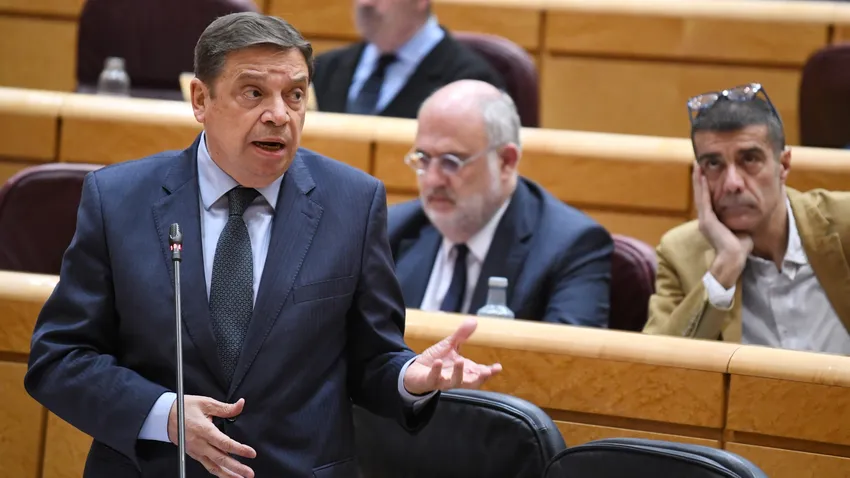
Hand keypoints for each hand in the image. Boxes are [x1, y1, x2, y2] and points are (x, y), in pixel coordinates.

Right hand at [167, 396, 256, 477]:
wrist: (165, 416)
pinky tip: (227, 476)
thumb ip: (225, 408)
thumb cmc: (185, 408)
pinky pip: (207, 466)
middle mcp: (200, 444)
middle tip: (250, 473)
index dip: (239, 449)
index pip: (225, 443)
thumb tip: (240, 404)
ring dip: (228, 474)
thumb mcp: (206, 403)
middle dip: (236, 468)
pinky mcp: (194, 454)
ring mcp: (196, 451)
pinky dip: (218, 473)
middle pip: (220, 459)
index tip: (251, 454)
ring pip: (213, 467)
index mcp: (204, 430)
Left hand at [403, 317, 501, 394]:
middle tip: (487, 372)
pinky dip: (437, 371)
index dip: (490, 372)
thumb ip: (462, 335)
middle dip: (480, 378)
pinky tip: (438, 362)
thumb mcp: (450, 345)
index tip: (498, 367)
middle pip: (471, 382)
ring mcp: (443, 381)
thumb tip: (474, 321)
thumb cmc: (436, 360)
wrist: (415, 371)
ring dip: (458, 373)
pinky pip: (434, 378)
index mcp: (464, 370)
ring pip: (454, 382)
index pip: (480, 373)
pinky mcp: (430, 381)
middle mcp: (456, 378)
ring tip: (460, 360)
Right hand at [693, 165, 752, 287]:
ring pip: (700, 194)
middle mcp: (705, 219)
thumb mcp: (740, 229)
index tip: (705, 174)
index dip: (705, 187)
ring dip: (698, 179)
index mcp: (711, 222)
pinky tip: (701, 175)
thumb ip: (739, 219)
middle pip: (701, 195)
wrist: (734, 258)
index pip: (707, 200)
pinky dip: (701, 186)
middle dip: (699, 180)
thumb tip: (746, 213)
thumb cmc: (740, 247)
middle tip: (698, 165)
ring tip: (697, 166)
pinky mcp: (707, 219)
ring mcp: (704, 219)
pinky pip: (703, 198)